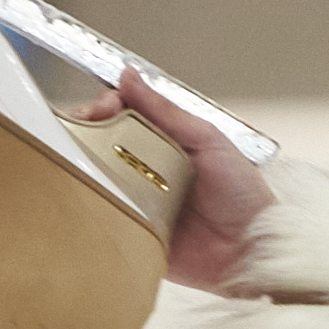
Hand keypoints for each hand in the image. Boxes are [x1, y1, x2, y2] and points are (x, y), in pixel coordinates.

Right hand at [62, 65, 273, 290]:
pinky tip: (81, 195)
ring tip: (77, 157)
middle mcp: (145, 169)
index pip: (123, 114)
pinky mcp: (130, 231)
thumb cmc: (243, 196)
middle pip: (101, 142)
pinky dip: (88, 205)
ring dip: (80, 164)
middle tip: (88, 127)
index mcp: (164, 142)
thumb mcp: (208, 140)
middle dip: (85, 129)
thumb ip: (167, 111)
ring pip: (94, 176)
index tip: (105, 106)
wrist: (251, 251)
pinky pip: (102, 216)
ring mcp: (136, 200)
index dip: (107, 106)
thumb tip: (130, 77)